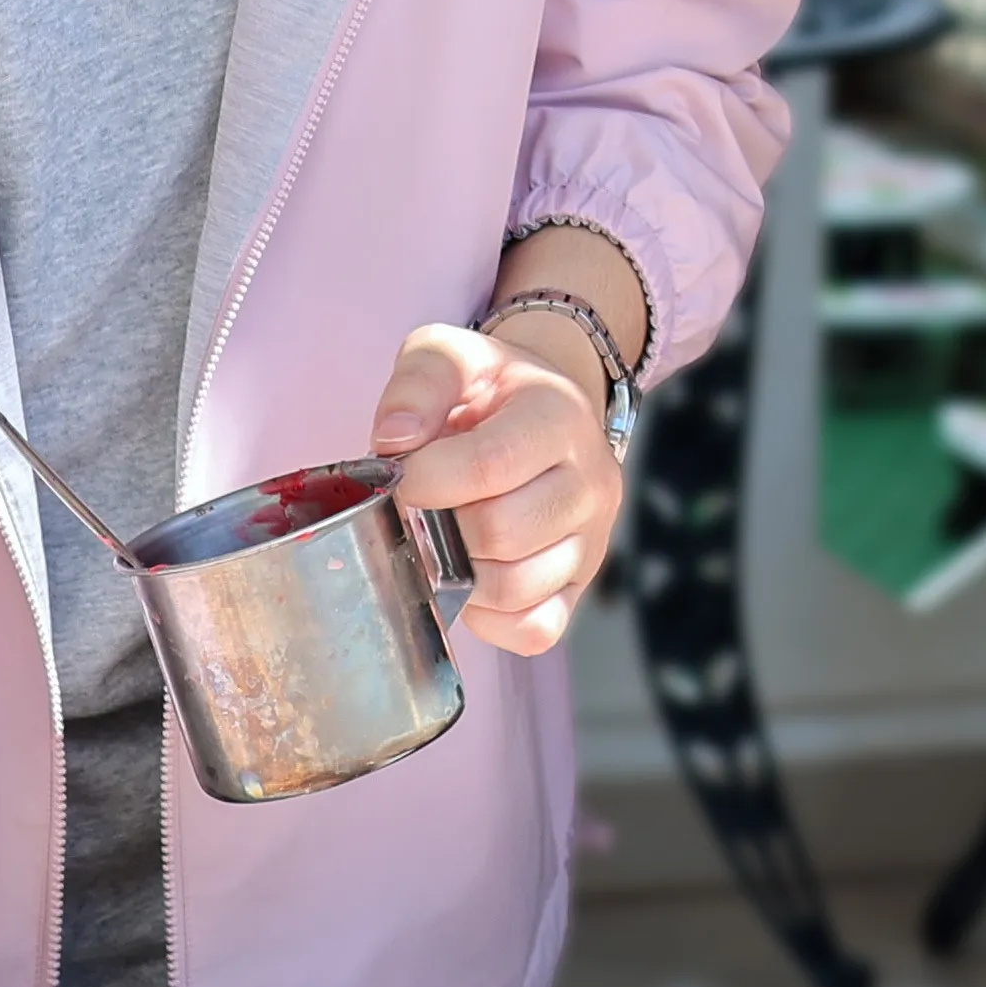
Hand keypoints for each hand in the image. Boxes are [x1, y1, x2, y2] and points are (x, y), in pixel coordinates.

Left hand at [376, 314, 624, 656]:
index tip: (401, 476)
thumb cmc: (491, 389)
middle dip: (439, 527)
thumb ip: (418, 383)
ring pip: (517, 588)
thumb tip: (393, 440)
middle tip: (418, 510)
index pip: (491, 465)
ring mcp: (592, 541)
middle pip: (503, 533)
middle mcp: (591, 481)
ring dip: (459, 573)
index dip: (428, 481)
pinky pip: (537, 630)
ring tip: (441, 539)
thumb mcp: (452, 356)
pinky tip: (469, 579)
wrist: (546, 409)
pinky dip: (491, 619)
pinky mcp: (581, 586)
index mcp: (560, 416)